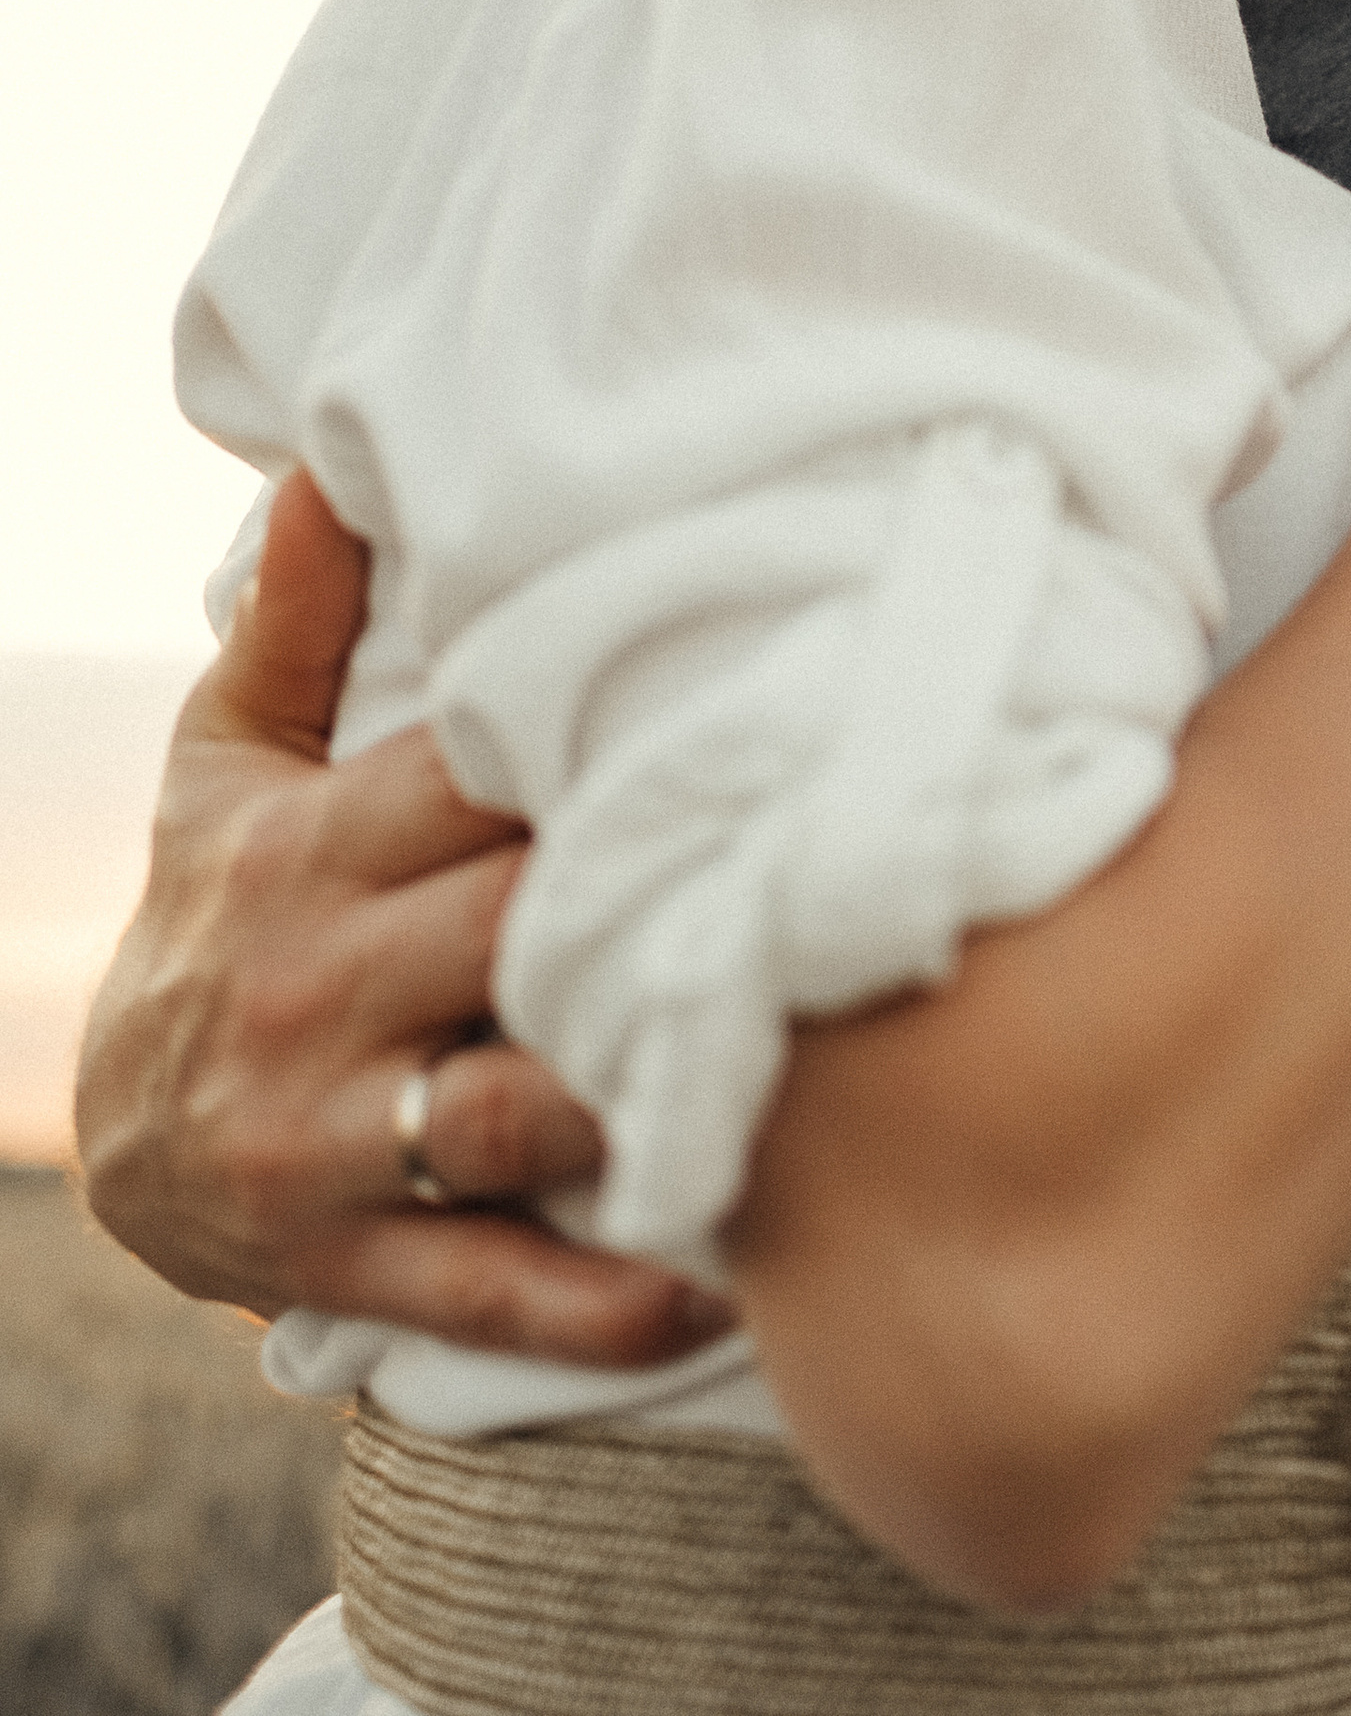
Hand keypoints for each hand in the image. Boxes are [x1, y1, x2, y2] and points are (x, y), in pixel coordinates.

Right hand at [76, 468, 730, 1366]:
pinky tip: (719, 1274)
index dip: (609, 743)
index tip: (757, 704)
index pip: (472, 780)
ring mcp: (333, 1135)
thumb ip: (293, 618)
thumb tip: (329, 459)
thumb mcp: (225, 759)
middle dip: (657, 900)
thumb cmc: (222, 909)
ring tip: (794, 1058)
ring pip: (513, 1108)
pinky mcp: (350, 1262)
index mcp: (311, 849)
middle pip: (518, 927)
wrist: (118, 1137)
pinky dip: (604, 1300)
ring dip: (645, 1089)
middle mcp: (320, 988)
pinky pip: (491, 1290)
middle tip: (823, 862)